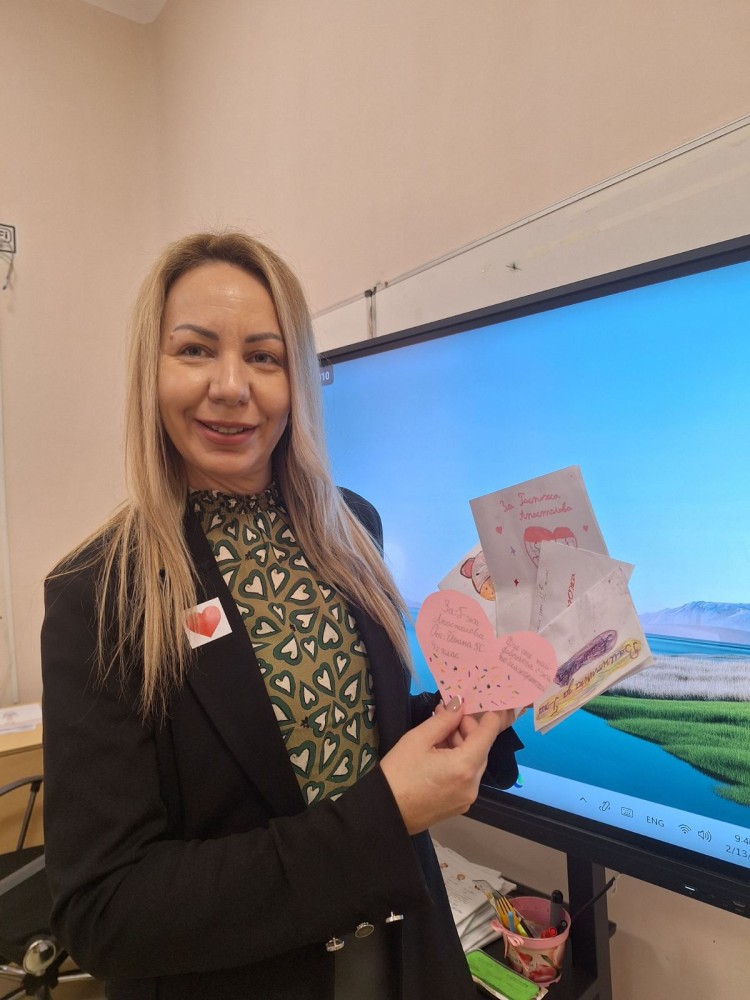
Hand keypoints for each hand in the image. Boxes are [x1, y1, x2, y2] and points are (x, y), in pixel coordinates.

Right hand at [379, 701, 509, 834]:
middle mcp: (473, 784)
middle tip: (446, 715)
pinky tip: (438, 755)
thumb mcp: (418, 739)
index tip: (478, 704)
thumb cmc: (399, 772)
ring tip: (438, 734)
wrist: (385, 812)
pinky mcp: (459, 805)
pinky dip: (458, 763)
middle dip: (467, 729)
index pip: (488, 734)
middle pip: (481, 749)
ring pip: (473, 763)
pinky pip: (465, 778)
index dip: (488, 717)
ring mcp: (467, 798)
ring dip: (462, 745)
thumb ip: (444, 720)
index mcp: (465, 766)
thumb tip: (460, 704)